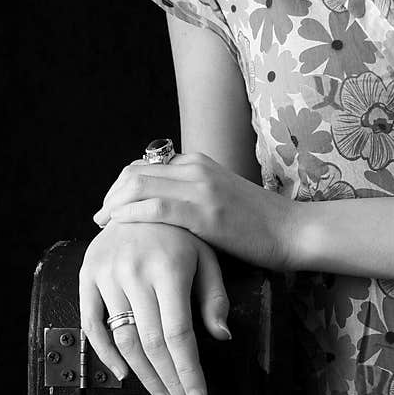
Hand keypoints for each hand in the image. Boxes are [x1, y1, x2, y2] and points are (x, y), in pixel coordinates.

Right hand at [79, 221, 231, 394]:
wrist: (140, 196)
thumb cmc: (180, 231)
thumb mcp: (207, 256)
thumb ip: (214, 297)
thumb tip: (222, 337)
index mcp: (168, 268)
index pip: (178, 335)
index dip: (188, 371)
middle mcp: (134, 272)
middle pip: (151, 344)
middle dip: (169, 381)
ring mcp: (107, 274)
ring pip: (123, 339)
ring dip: (142, 375)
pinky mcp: (87, 274)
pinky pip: (91, 323)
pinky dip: (104, 353)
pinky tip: (124, 374)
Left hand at [93, 152, 295, 270]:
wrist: (293, 231)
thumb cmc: (259, 225)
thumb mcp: (221, 200)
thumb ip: (192, 198)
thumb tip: (162, 211)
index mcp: (198, 162)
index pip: (144, 165)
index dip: (120, 186)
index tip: (110, 208)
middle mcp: (195, 168)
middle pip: (134, 172)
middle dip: (110, 195)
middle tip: (100, 218)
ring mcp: (200, 187)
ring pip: (138, 185)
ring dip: (113, 204)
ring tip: (103, 224)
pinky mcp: (204, 212)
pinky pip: (154, 208)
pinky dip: (130, 216)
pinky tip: (119, 228)